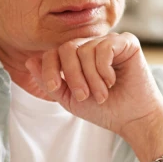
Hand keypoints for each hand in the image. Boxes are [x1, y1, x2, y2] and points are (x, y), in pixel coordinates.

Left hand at [23, 32, 162, 140]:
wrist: (132, 118)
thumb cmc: (104, 110)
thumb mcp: (69, 99)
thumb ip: (50, 82)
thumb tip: (30, 61)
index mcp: (77, 58)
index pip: (54, 52)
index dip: (50, 68)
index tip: (55, 87)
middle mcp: (92, 46)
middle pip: (68, 47)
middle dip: (72, 74)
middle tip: (84, 96)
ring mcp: (109, 42)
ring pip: (86, 49)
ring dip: (92, 77)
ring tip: (103, 94)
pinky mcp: (127, 42)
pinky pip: (104, 47)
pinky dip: (104, 68)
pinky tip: (112, 81)